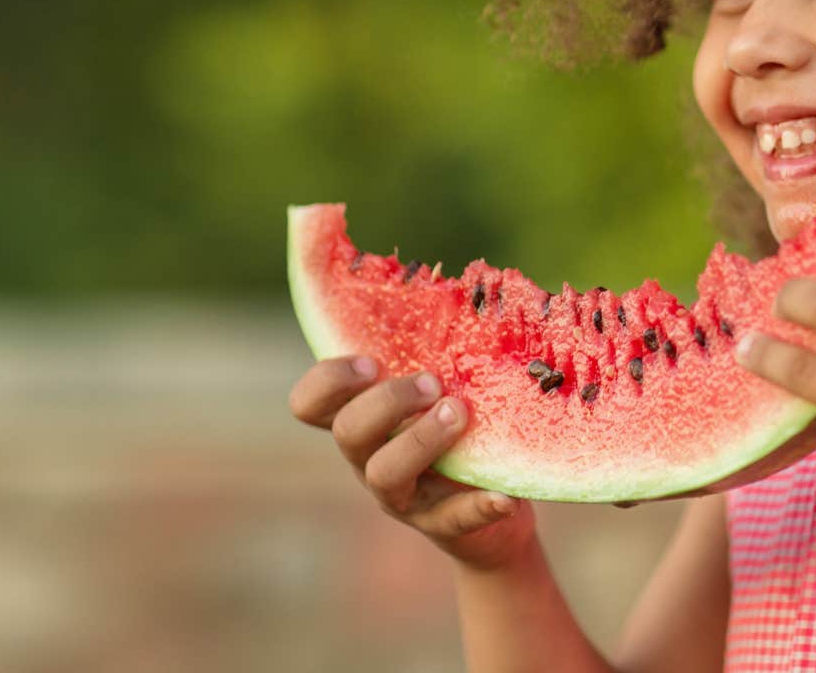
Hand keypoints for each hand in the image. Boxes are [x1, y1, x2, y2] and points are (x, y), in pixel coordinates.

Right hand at [288, 356, 536, 570]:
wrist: (494, 515)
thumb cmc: (462, 433)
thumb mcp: (442, 395)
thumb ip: (436, 355)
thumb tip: (464, 288)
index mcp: (363, 421)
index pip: (311, 404)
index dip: (328, 382)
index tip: (370, 361)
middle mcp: (370, 458)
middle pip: (347, 432)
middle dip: (384, 402)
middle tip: (431, 383)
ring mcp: (403, 497)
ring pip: (384, 475)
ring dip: (419, 441)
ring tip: (459, 414)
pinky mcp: (444, 526)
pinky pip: (454, 519)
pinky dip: (477, 505)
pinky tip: (504, 495)